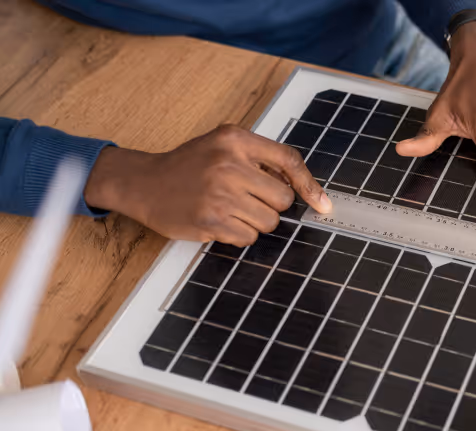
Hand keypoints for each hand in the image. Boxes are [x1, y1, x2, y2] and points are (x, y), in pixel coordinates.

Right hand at [84, 125, 331, 245]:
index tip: (323, 205)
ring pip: (269, 222)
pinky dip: (239, 234)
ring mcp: (219, 193)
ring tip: (230, 209)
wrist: (143, 182)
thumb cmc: (189, 166)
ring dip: (255, 222)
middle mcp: (228, 163)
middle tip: (247, 200)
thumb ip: (260, 159)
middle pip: (282, 200)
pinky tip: (219, 221)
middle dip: (271, 206)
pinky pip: (248, 237)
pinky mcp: (210, 220)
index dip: (310, 186)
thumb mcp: (223, 145)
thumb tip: (303, 192)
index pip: (288, 160)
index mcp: (235, 139)